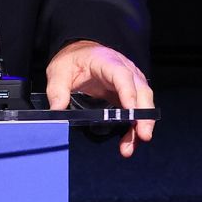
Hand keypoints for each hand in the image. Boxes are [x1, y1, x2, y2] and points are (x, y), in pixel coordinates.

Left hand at [43, 40, 155, 157]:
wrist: (80, 54)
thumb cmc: (73, 60)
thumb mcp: (58, 72)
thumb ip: (57, 91)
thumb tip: (57, 110)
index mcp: (106, 61)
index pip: (122, 75)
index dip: (128, 93)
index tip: (130, 111)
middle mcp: (124, 70)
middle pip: (142, 91)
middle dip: (144, 114)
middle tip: (142, 135)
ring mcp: (130, 82)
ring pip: (144, 103)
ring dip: (141, 125)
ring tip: (129, 147)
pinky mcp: (129, 94)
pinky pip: (138, 110)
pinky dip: (135, 127)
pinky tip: (129, 141)